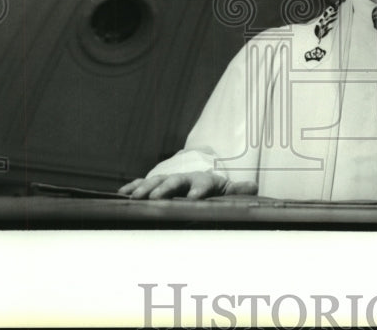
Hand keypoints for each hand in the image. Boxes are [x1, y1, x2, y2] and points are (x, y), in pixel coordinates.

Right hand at [118, 171, 257, 199]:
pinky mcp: (157, 185)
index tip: (194, 197)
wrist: (201, 185)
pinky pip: (144, 183)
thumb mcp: (228, 191)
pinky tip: (123, 194)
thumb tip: (254, 186)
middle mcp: (185, 178)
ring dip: (146, 188)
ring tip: (135, 198)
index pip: (203, 182)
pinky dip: (133, 187)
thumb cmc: (215, 192)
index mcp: (205, 181)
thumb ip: (238, 191)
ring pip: (157, 181)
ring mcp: (170, 180)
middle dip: (166, 188)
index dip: (199, 189)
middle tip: (157, 198)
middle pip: (175, 180)